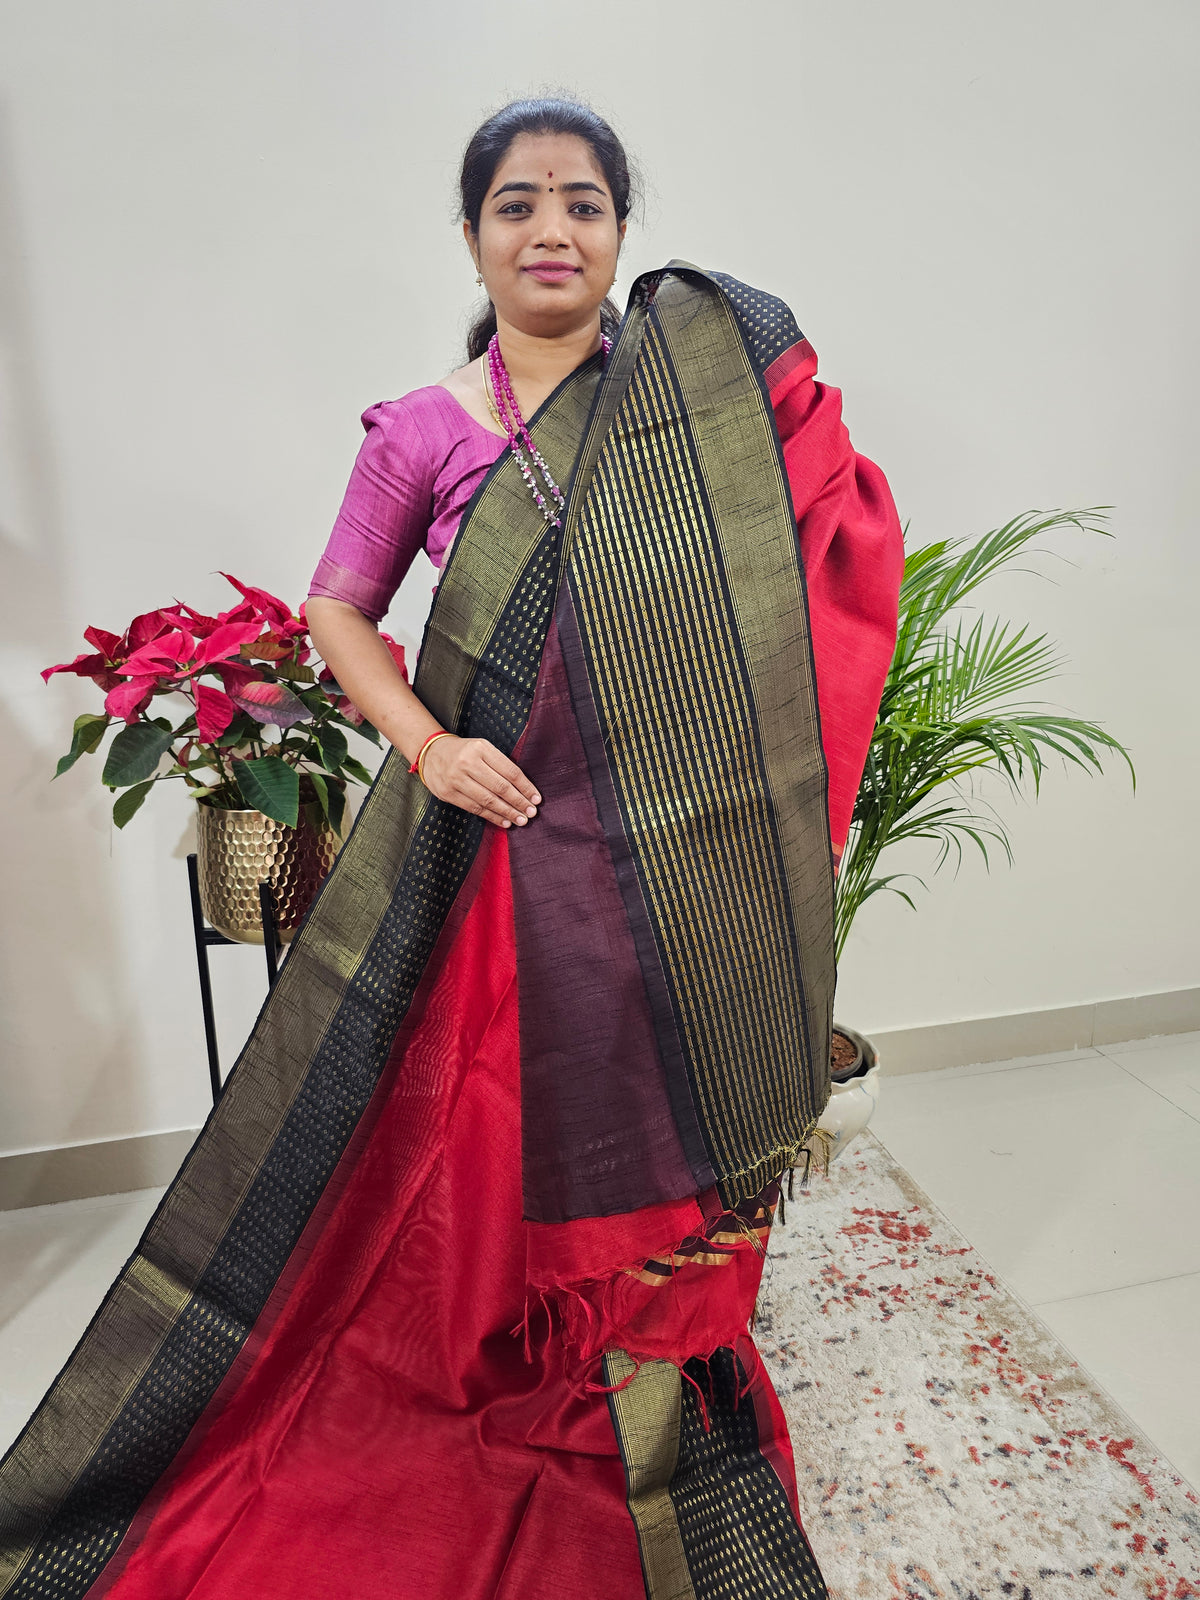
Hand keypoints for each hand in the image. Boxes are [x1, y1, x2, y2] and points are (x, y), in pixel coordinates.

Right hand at [419, 734, 540, 827]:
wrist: (430, 753)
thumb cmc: (464, 752)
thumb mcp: (482, 748)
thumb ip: (500, 764)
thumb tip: (525, 789)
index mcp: (481, 748)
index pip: (509, 771)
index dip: (525, 787)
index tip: (536, 799)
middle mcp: (467, 763)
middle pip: (500, 787)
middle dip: (519, 802)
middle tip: (531, 813)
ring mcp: (456, 779)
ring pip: (488, 800)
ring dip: (507, 812)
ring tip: (521, 820)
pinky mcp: (448, 793)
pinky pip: (474, 808)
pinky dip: (491, 816)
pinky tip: (504, 821)